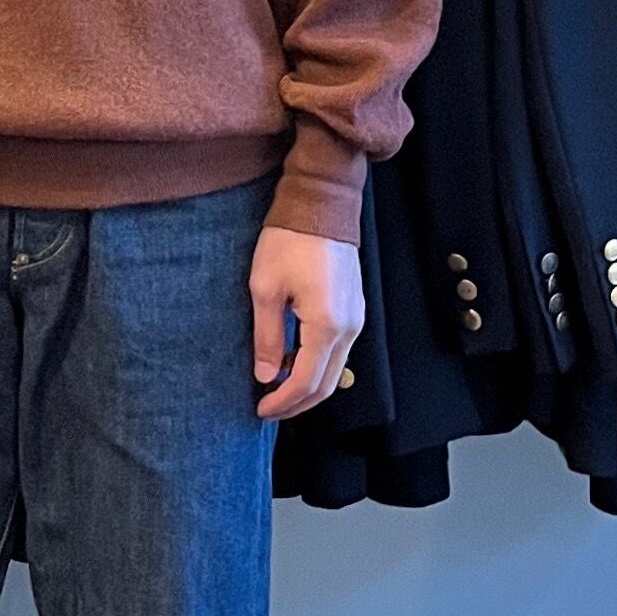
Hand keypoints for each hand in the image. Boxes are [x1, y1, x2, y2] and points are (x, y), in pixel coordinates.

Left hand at [250, 226, 363, 420]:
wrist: (321, 206)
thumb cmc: (290, 240)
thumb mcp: (265, 290)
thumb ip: (267, 339)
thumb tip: (266, 376)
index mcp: (327, 325)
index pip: (306, 382)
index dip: (282, 402)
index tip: (260, 409)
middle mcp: (349, 327)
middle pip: (326, 385)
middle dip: (296, 403)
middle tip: (267, 407)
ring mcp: (356, 319)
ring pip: (335, 371)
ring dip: (306, 385)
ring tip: (275, 387)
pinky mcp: (354, 310)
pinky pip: (339, 351)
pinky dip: (316, 366)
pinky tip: (292, 362)